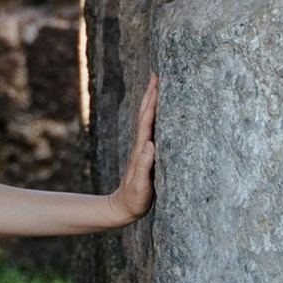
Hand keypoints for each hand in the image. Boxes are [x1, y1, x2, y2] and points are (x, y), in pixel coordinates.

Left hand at [110, 71, 156, 224]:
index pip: (147, 119)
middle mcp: (141, 144)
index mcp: (141, 149)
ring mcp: (142, 148)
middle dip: (151, 93)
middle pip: (146, 113)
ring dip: (152, 101)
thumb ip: (144, 166)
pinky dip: (155, 116)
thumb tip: (150, 144)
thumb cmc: (134, 198)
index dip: (152, 101)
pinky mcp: (145, 154)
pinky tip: (161, 113)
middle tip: (157, 74)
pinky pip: (151, 129)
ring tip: (158, 86)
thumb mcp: (140, 184)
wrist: (122, 207)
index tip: (157, 82)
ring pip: (147, 119)